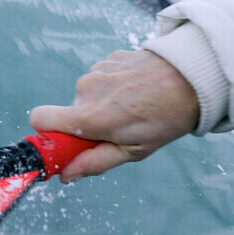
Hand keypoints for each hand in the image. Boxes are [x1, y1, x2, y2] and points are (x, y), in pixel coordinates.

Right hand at [29, 49, 198, 181]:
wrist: (193, 78)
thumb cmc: (165, 119)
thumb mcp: (133, 150)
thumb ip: (94, 162)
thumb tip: (65, 176)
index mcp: (88, 116)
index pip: (39, 120)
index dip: (47, 133)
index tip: (66, 143)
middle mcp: (86, 89)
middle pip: (69, 112)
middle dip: (87, 123)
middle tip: (120, 128)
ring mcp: (97, 70)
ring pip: (87, 95)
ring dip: (103, 104)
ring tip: (134, 107)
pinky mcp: (109, 58)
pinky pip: (101, 78)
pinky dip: (114, 86)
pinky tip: (138, 90)